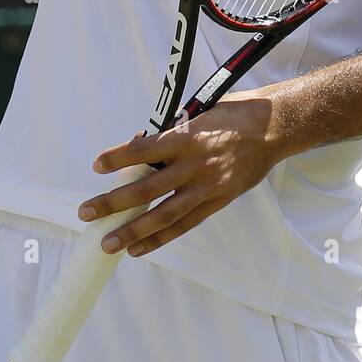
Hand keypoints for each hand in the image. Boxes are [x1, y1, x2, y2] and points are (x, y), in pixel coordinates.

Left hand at [77, 94, 289, 256]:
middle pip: (147, 189)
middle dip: (113, 202)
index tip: (96, 166)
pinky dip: (161, 237)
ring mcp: (207, 187)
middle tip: (86, 212)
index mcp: (189, 137)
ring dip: (132, 230)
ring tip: (108, 243)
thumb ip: (172, 134)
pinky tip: (139, 248)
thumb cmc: (234, 114)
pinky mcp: (218, 202)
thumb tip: (141, 150)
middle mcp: (195, 165)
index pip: (145, 150)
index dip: (119, 158)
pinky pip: (185, 224)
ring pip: (163, 215)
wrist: (275, 129)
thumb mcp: (200, 113)